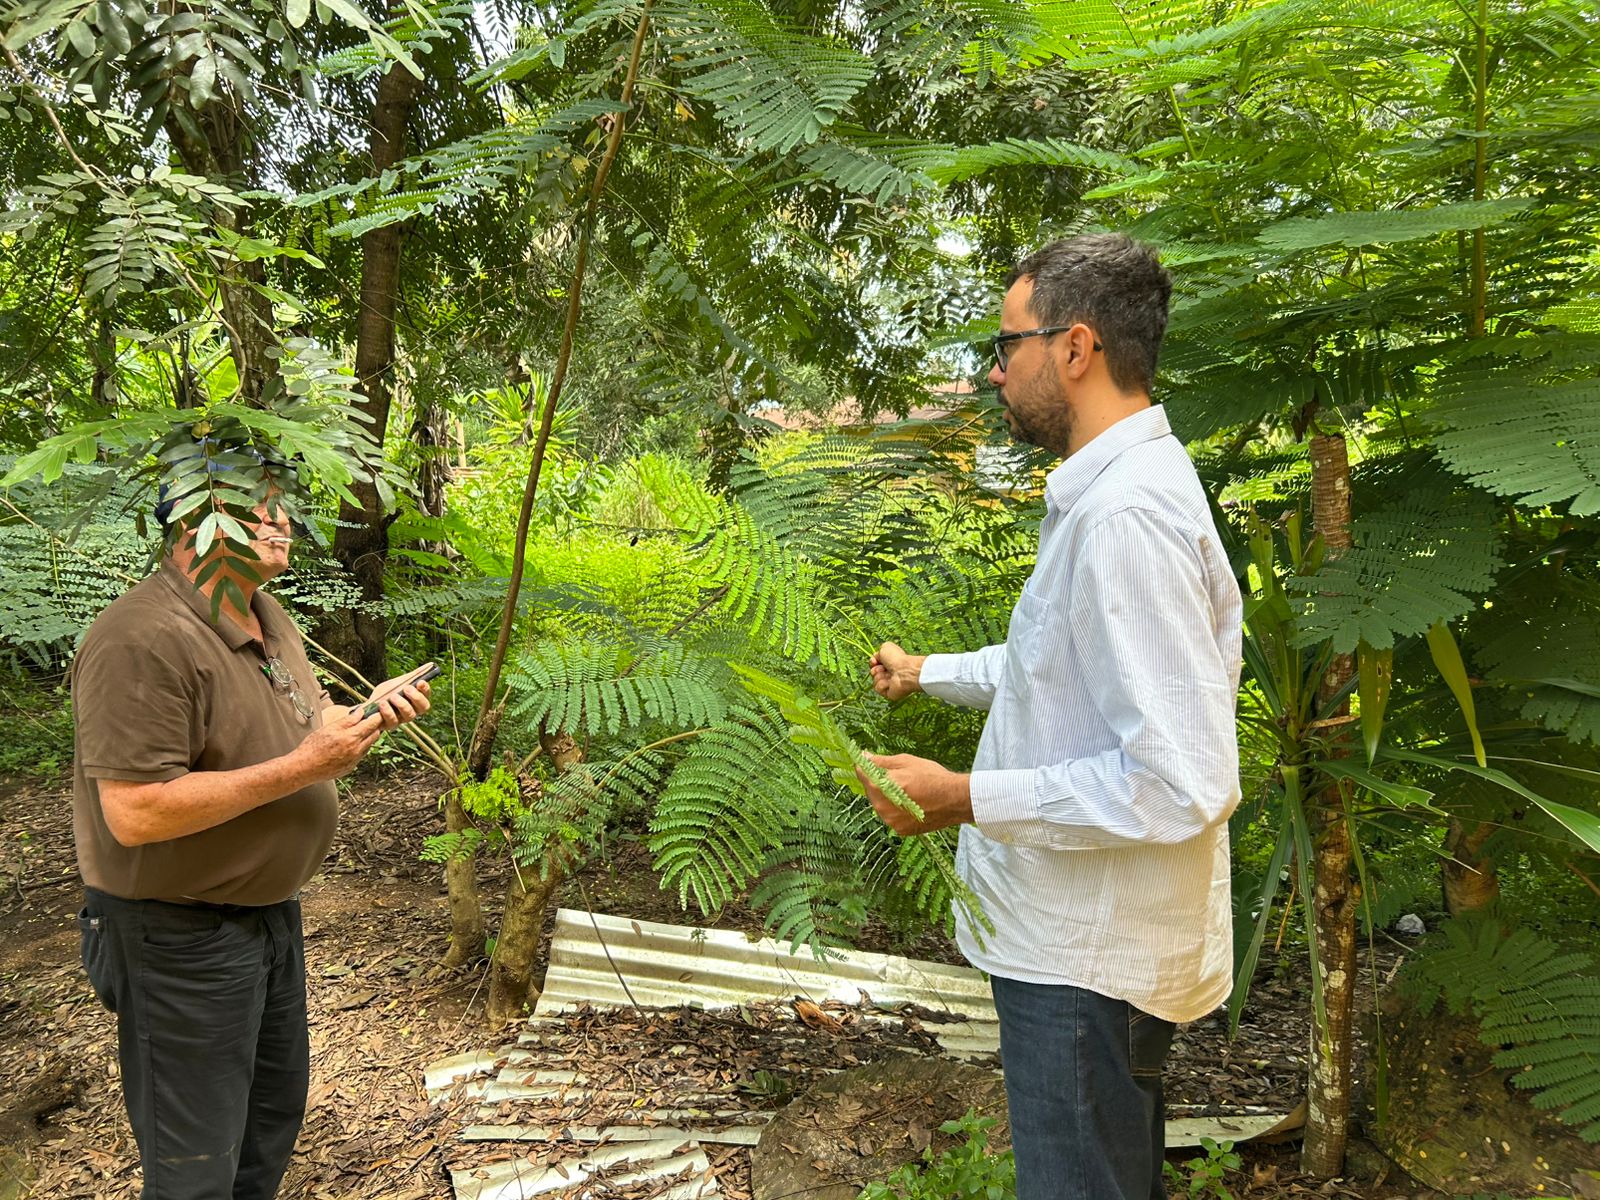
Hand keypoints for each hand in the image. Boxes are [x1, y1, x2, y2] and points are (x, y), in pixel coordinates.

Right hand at [291, 709, 384, 781]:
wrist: (304, 768)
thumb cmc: (312, 747)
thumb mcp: (329, 728)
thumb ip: (347, 720)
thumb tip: (360, 712)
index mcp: (351, 738)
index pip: (372, 724)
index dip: (377, 716)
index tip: (378, 712)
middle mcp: (356, 750)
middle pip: (375, 735)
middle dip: (374, 726)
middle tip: (368, 720)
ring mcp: (354, 760)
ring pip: (369, 745)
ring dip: (367, 737)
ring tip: (356, 732)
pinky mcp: (350, 767)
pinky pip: (361, 755)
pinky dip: (359, 748)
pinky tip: (348, 745)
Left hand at [361, 665, 433, 729]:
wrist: (368, 705)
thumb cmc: (386, 693)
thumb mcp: (398, 682)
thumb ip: (413, 675)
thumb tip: (431, 664)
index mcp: (416, 701)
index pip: (427, 696)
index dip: (425, 689)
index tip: (420, 682)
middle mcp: (413, 711)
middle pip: (423, 708)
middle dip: (416, 697)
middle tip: (406, 689)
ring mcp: (402, 720)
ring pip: (409, 715)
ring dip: (402, 704)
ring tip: (392, 696)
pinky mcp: (391, 725)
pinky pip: (393, 721)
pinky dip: (387, 712)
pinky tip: (382, 704)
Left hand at [857, 752, 971, 835]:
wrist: (955, 799)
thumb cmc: (932, 777)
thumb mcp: (906, 762)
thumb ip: (882, 761)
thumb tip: (864, 756)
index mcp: (881, 788)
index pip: (862, 776)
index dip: (863, 767)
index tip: (866, 762)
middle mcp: (882, 808)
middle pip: (870, 792)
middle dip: (876, 783)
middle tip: (893, 776)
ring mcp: (891, 822)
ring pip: (880, 806)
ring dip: (885, 797)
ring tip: (905, 789)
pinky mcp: (901, 831)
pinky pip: (891, 817)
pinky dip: (895, 810)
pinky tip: (910, 802)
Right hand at [869, 642, 924, 701]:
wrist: (905, 672)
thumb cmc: (897, 659)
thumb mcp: (886, 647)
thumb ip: (878, 652)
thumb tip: (874, 660)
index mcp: (890, 663)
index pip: (875, 665)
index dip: (873, 663)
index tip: (874, 661)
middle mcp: (890, 674)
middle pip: (873, 673)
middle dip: (875, 670)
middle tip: (883, 669)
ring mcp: (889, 684)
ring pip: (874, 681)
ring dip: (880, 677)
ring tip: (889, 676)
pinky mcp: (888, 693)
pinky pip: (878, 688)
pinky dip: (883, 684)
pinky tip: (890, 683)